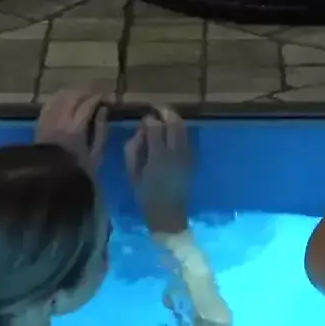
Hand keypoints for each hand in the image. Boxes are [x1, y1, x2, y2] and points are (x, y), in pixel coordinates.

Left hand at [35, 89, 110, 173]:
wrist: (51, 180)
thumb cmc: (78, 170)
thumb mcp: (96, 155)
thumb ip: (101, 130)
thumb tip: (103, 110)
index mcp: (76, 128)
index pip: (88, 104)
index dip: (98, 97)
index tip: (106, 98)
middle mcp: (61, 120)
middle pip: (73, 96)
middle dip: (86, 91)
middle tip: (95, 93)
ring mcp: (48, 120)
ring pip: (60, 97)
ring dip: (72, 92)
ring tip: (82, 95)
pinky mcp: (40, 123)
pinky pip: (50, 104)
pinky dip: (59, 98)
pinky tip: (65, 100)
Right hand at [125, 105, 192, 235]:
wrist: (168, 214)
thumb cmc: (145, 196)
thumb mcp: (132, 173)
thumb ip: (134, 149)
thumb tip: (141, 130)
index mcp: (158, 156)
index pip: (156, 126)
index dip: (149, 119)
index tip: (144, 120)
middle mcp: (175, 152)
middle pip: (174, 122)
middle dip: (165, 113)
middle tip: (157, 111)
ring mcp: (186, 156)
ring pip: (184, 128)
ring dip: (174, 120)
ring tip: (165, 119)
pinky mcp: (191, 160)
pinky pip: (187, 139)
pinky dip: (180, 131)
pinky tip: (172, 134)